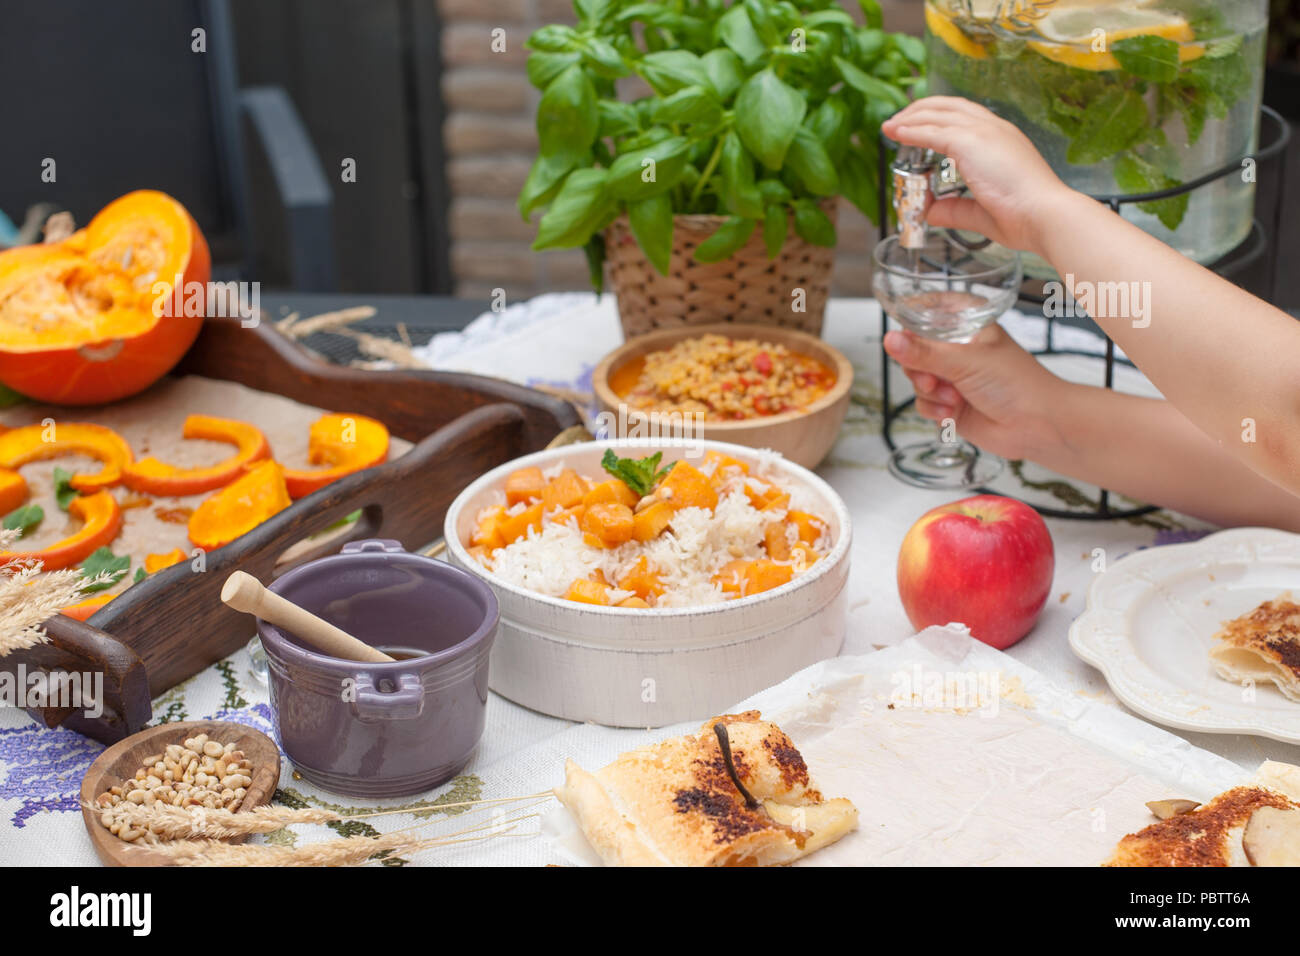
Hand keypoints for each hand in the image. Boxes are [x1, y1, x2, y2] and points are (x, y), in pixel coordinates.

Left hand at [881, 97, 1079, 257]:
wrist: (1045, 216)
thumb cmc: (1025, 218)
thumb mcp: (982, 214)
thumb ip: (956, 210)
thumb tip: (930, 212)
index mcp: (1003, 139)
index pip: (966, 116)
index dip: (940, 117)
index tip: (920, 124)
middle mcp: (994, 128)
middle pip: (950, 106)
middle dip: (920, 110)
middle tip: (899, 122)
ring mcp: (984, 132)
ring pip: (938, 114)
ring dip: (910, 117)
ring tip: (890, 126)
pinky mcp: (972, 142)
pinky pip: (933, 131)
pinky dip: (912, 130)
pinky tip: (897, 133)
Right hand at [883, 324, 1067, 461]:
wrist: (1037, 426)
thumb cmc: (1017, 383)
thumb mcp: (966, 361)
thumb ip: (923, 352)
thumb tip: (890, 340)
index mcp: (967, 326)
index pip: (929, 311)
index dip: (912, 323)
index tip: (902, 337)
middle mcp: (957, 350)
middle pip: (913, 351)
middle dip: (918, 368)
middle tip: (933, 378)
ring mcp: (953, 377)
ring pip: (916, 379)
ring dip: (930, 392)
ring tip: (953, 398)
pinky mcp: (950, 404)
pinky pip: (923, 403)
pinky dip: (934, 410)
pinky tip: (952, 413)